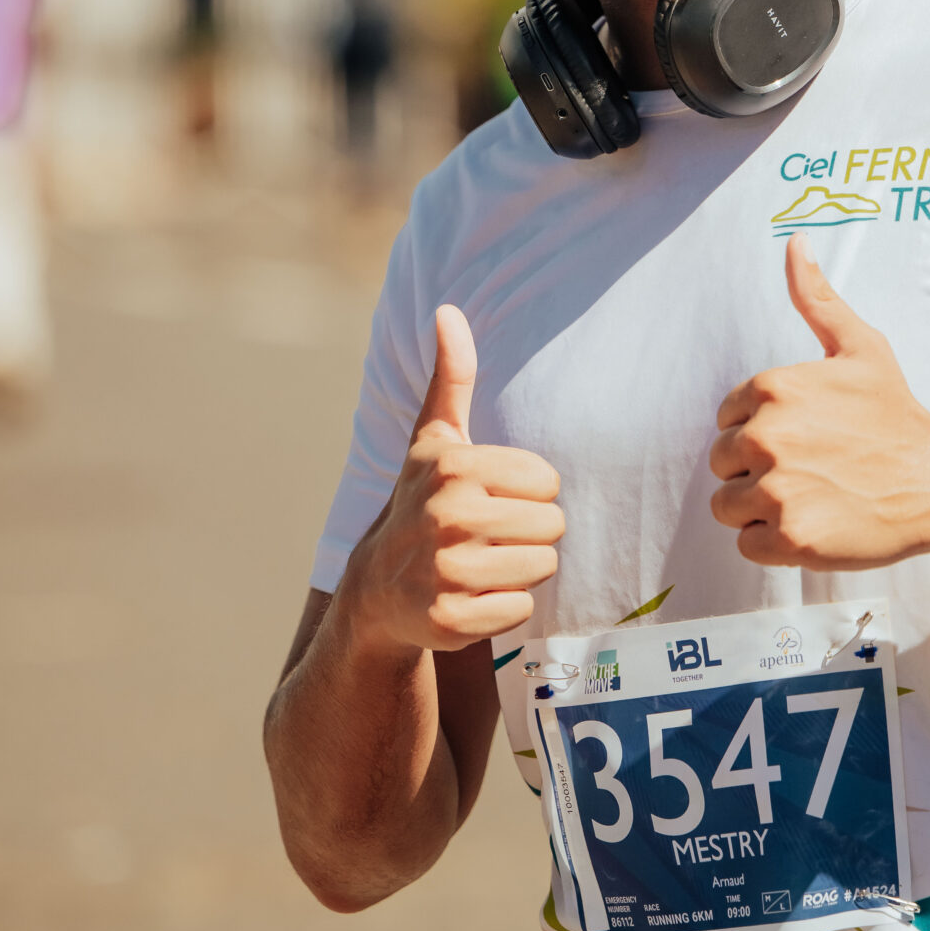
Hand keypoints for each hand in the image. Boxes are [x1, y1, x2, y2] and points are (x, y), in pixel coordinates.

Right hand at [343, 305, 563, 652]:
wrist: (376, 586)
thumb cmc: (421, 500)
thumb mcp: (435, 438)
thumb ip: (452, 376)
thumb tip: (448, 310)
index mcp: (454, 466)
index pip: (549, 483)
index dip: (528, 494)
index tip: (490, 498)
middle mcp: (447, 516)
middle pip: (553, 526)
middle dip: (529, 533)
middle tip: (487, 536)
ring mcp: (446, 572)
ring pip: (543, 568)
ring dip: (521, 570)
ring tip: (481, 563)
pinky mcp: (450, 620)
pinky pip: (521, 610)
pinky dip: (503, 608)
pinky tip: (470, 596)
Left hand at [709, 236, 929, 569]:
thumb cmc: (896, 413)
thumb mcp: (859, 347)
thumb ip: (816, 298)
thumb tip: (795, 241)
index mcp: (771, 388)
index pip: (726, 419)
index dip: (762, 431)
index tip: (805, 437)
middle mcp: (766, 435)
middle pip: (722, 463)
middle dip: (758, 470)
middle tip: (812, 470)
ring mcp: (776, 489)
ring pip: (727, 505)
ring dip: (761, 508)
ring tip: (811, 497)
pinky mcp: (788, 538)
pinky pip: (747, 544)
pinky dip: (775, 543)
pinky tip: (815, 525)